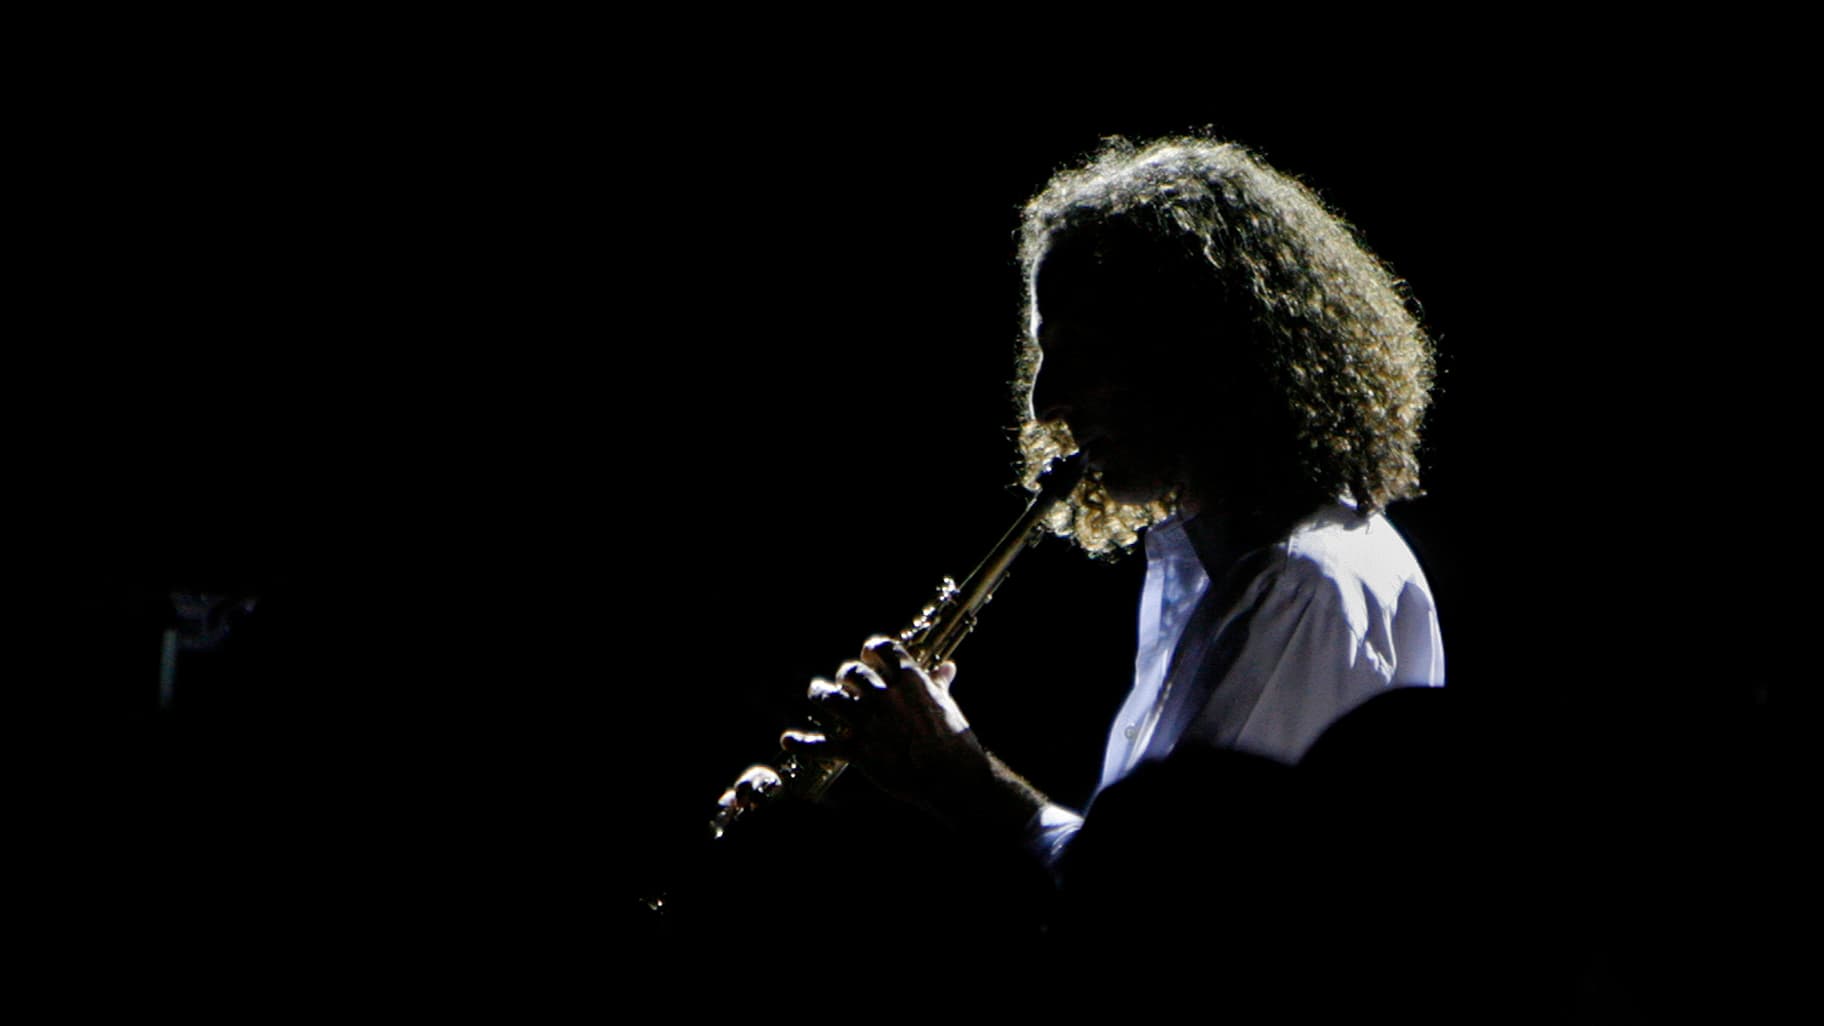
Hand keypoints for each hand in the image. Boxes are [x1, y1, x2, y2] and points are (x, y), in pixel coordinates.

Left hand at [781, 636, 990, 805]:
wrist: (951, 776)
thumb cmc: (954, 740)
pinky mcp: (859, 751)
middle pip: (851, 672)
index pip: (882, 648)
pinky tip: (787, 739)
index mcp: (910, 680)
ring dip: (821, 694)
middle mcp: (884, 697)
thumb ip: (940, 684)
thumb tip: (948, 668)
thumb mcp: (947, 705)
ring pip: (831, 699)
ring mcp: (869, 723)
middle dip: (846, 676)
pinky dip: (803, 743)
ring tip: (819, 694)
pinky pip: (824, 745)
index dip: (871, 651)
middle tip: (847, 686)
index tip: (869, 658)